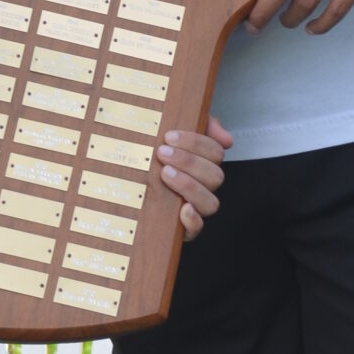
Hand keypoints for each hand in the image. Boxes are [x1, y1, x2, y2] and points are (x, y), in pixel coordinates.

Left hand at [154, 117, 231, 238]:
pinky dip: (193, 220)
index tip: (170, 136)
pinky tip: (183, 208)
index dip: (196, 143)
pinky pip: (196, 229)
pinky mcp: (182, 228)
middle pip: (215, 176)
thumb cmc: (155, 159)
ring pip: (210, 202)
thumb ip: (203, 125)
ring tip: (165, 173)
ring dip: (189, 186)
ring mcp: (195, 208)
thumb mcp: (175, 136)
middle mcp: (204, 187)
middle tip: (163, 153)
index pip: (215, 152)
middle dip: (189, 162)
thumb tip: (225, 139)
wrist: (128, 192)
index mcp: (204, 164)